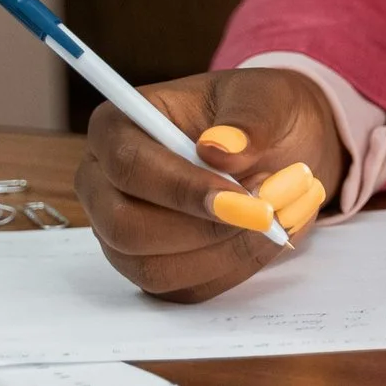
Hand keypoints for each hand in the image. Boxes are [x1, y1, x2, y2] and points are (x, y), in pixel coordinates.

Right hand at [76, 67, 347, 302]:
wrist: (280, 143)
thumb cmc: (259, 111)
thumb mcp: (266, 97)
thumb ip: (248, 119)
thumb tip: (218, 149)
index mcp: (116, 127)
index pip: (128, 166)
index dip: (182, 188)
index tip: (240, 197)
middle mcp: (105, 184)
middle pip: (127, 228)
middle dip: (203, 229)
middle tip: (265, 212)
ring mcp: (122, 233)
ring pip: (156, 268)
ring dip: (225, 250)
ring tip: (274, 214)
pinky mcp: (152, 266)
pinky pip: (184, 288)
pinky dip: (233, 266)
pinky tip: (266, 236)